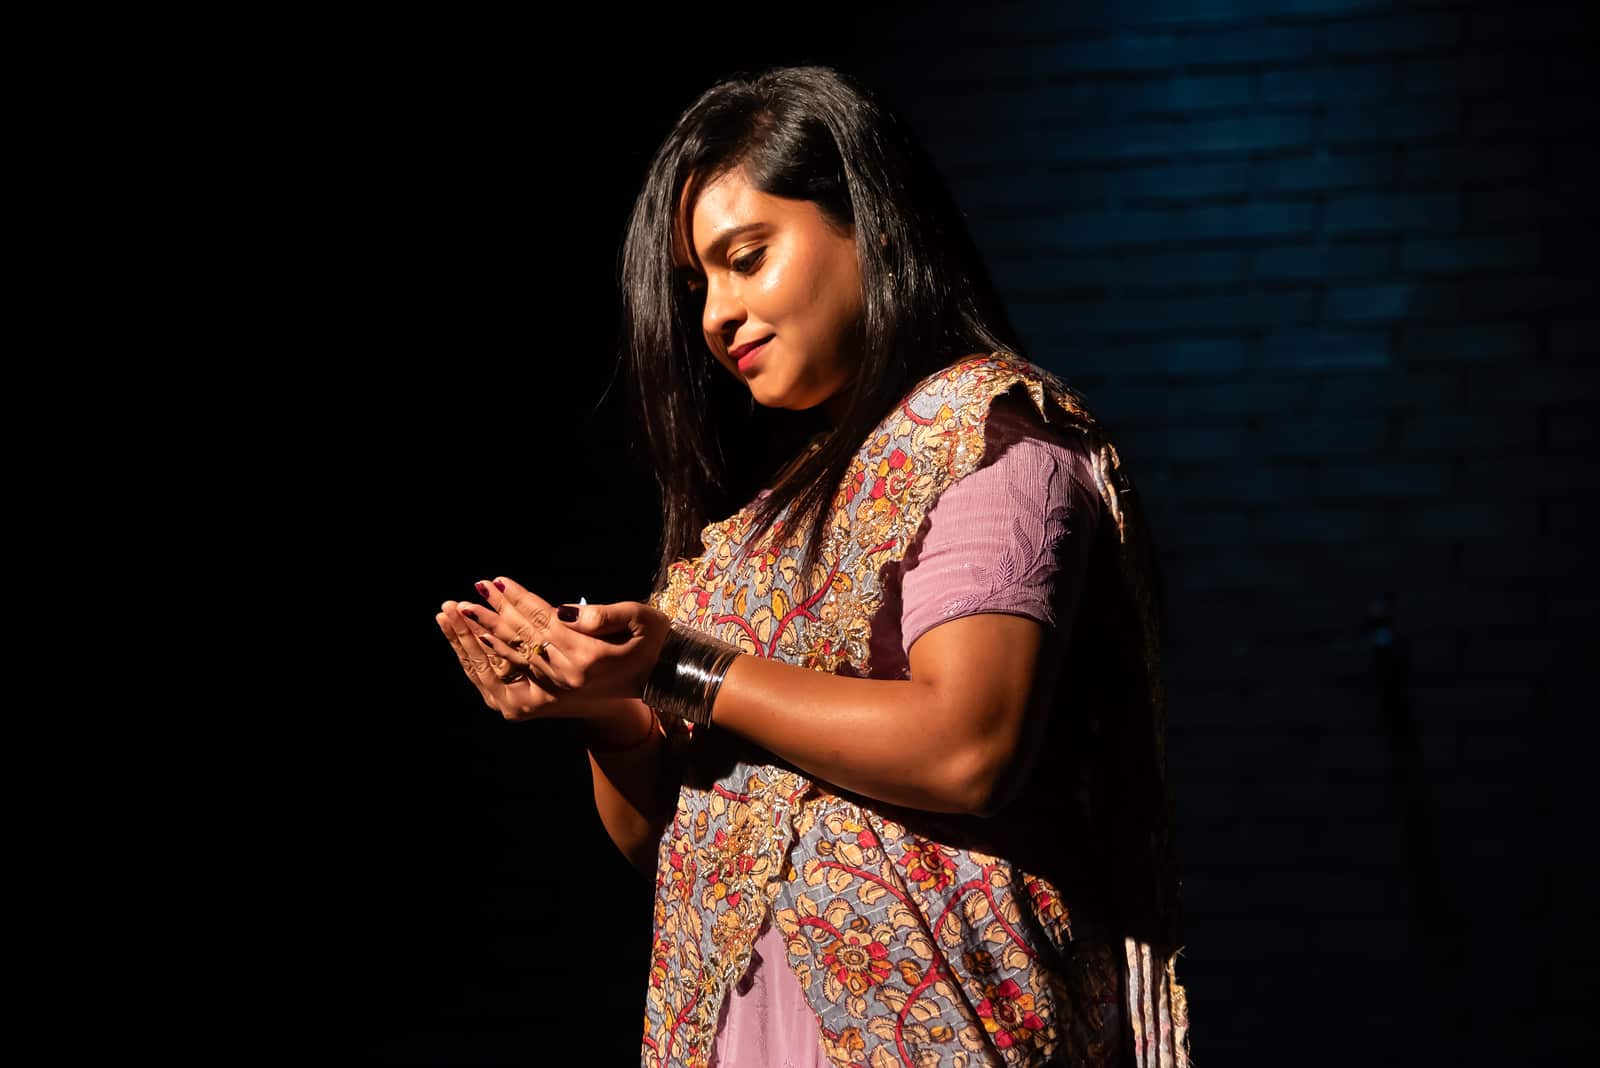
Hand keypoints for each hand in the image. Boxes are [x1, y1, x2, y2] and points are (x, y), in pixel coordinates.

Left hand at [435, 576, 672, 722]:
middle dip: (493, 615)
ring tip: (463, 614)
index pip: (543, 621)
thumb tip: (565, 610)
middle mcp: (569, 675)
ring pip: (516, 656)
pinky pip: (521, 670)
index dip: (519, 599)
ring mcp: (560, 688)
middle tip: (467, 598)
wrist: (663, 679)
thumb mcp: (640, 618)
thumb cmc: (654, 641)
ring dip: (487, 634)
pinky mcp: (556, 692)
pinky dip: (499, 653)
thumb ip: (603, 614)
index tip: (496, 581)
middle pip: (523, 639)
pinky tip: (482, 638)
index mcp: (589, 657)